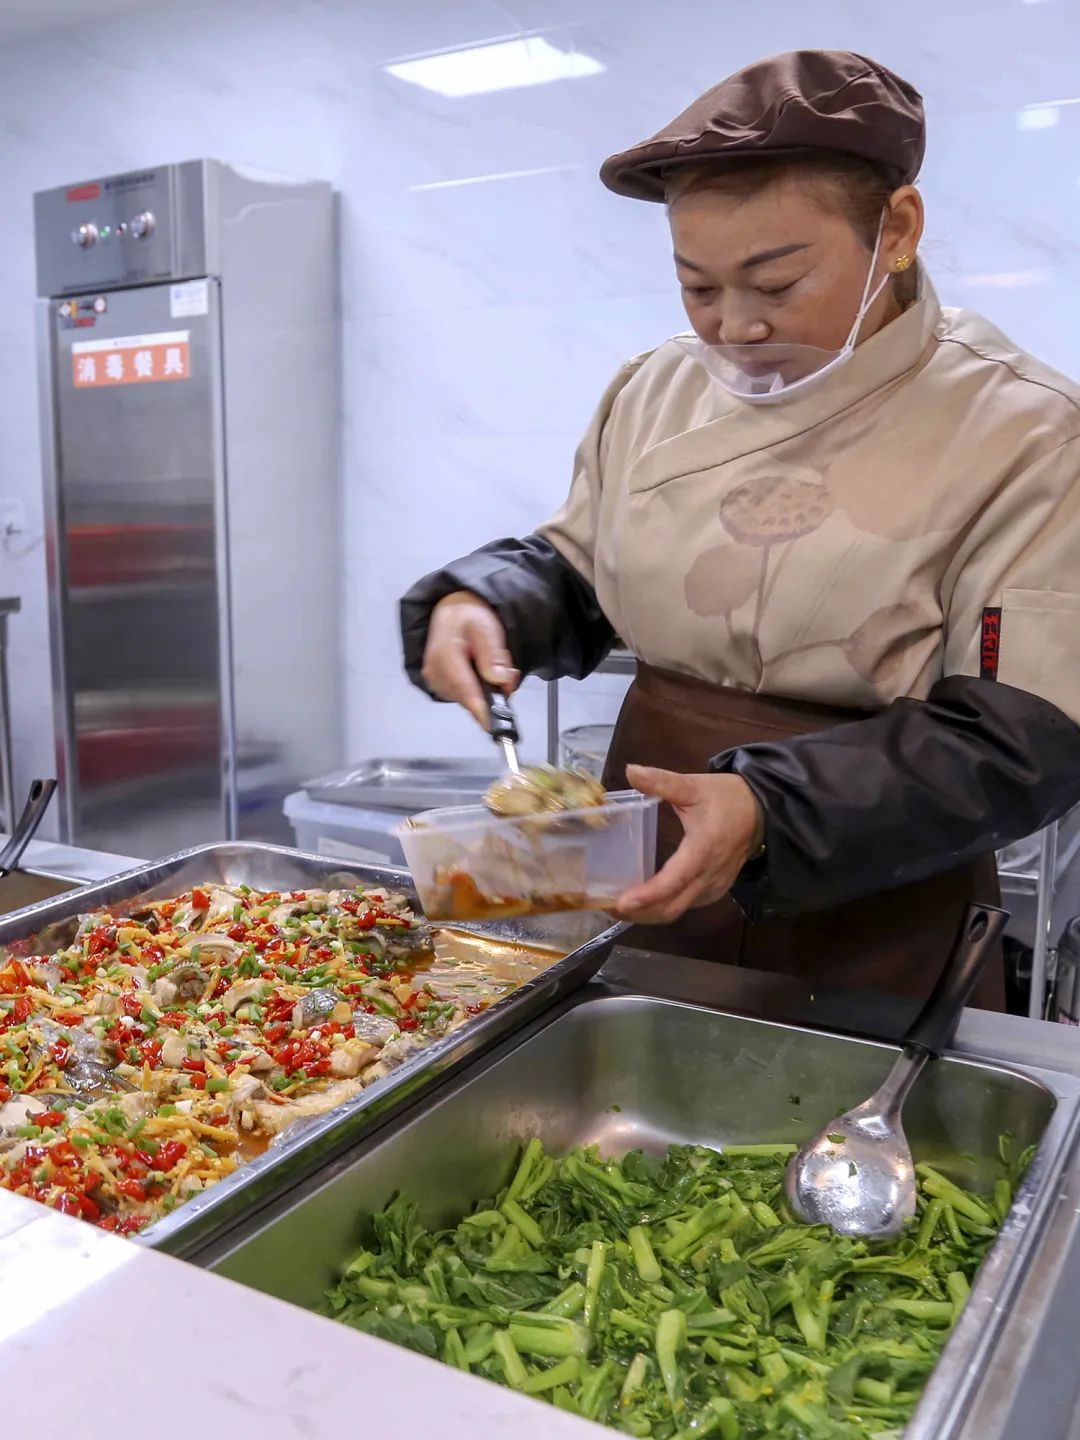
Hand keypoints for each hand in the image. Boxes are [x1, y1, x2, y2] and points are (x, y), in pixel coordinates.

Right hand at [421, 592, 520, 728]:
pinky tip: (480, 671)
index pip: (464, 689)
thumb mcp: (486, 627)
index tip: (495, 722)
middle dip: (493, 691)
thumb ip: (493, 654)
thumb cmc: (467, 616)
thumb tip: (499, 679)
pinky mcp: (439, 685)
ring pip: (469, 699)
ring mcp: (435, 680)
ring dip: (486, 689)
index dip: (481, 709)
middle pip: (470, 698)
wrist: (451, 611)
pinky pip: (464, 696)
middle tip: (506, 672)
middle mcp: (435, 671)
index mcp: (445, 654)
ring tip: (491, 665)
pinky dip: (478, 688)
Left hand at [614, 766, 763, 923]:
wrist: (763, 812)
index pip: (675, 879)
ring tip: (618, 907)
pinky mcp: (714, 890)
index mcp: (704, 848)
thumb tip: (631, 771)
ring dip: (649, 914)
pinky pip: (686, 906)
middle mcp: (709, 875)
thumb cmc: (728, 798)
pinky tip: (643, 902)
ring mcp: (714, 887)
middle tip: (608, 907)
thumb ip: (662, 781)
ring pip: (678, 910)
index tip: (623, 902)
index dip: (649, 894)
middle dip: (640, 912)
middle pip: (672, 906)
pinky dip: (662, 908)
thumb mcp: (695, 785)